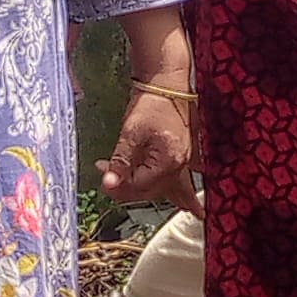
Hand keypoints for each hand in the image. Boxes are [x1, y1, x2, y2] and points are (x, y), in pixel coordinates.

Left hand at [102, 84, 198, 211]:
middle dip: (131, 187)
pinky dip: (187, 193)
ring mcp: (185, 161)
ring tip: (195, 214)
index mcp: (167, 162)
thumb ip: (121, 162)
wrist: (168, 83)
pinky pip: (186, 180)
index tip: (102, 176)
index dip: (118, 185)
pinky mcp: (184, 154)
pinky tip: (195, 206)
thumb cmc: (151, 104)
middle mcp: (180, 166)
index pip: (138, 186)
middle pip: (153, 189)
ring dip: (175, 200)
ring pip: (176, 189)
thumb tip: (109, 185)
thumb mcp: (130, 132)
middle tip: (108, 178)